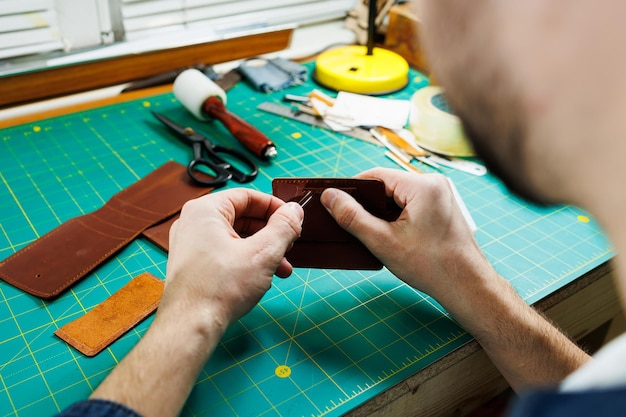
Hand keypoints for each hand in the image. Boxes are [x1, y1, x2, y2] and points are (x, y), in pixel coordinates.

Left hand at [162, 188, 303, 327]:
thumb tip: (295, 211)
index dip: (275, 207)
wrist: (190, 325)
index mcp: (206, 210)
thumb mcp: (263, 253)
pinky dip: (246, 261)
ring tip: (280, 269)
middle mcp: (194, 223)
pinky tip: (261, 278)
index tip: (292, 220)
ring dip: (262, 251)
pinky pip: (225, 253)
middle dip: (271, 234)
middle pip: (242, 217)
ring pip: (236, 238)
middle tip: (289, 246)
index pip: (248, 196)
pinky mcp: (193, 265)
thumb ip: (284, 227)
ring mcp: (190, 245)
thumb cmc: (219, 289)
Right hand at [320, 168, 485, 303]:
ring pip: (398, 197)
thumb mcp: (383, 241)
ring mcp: (441, 196)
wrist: (466, 286)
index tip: (335, 202)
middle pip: (387, 186)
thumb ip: (352, 217)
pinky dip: (396, 217)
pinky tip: (389, 235)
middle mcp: (435, 184)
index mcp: (423, 185)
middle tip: (351, 224)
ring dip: (382, 213)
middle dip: (368, 204)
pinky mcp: (442, 208)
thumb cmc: (432, 265)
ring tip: (371, 233)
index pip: (376, 176)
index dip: (353, 189)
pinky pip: (411, 205)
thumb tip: (330, 197)